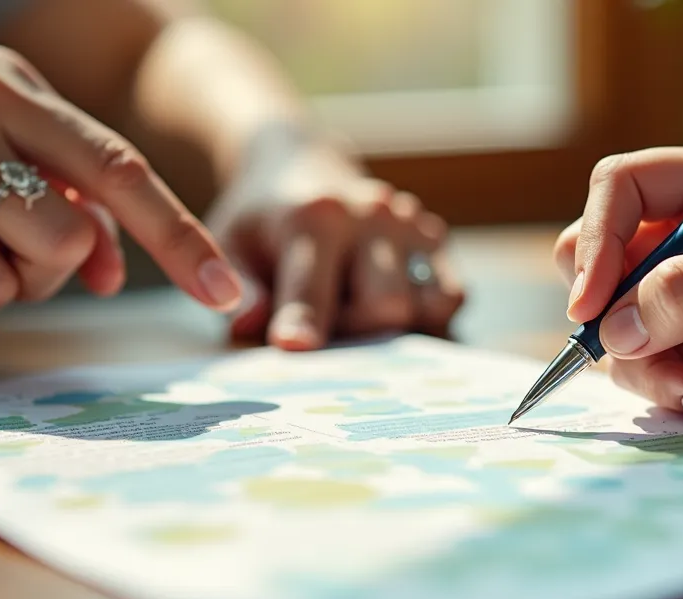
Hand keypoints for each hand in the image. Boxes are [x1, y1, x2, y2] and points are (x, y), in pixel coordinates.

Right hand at [0, 46, 242, 320]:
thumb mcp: (29, 202)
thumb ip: (88, 219)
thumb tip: (112, 269)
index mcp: (10, 81)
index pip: (118, 164)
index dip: (180, 234)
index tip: (225, 290)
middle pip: (92, 209)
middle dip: (88, 262)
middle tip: (52, 272)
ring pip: (50, 249)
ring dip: (21, 278)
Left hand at [206, 130, 463, 349]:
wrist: (303, 166)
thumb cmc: (261, 221)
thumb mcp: (231, 245)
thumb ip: (241, 288)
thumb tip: (250, 326)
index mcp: (315, 217)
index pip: (311, 286)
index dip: (304, 321)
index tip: (294, 348)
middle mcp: (372, 215)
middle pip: (387, 306)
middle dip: (358, 335)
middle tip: (329, 329)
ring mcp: (410, 224)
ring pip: (428, 306)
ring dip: (396, 330)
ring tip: (359, 315)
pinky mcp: (435, 238)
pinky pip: (451, 295)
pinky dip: (429, 319)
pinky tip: (395, 315)